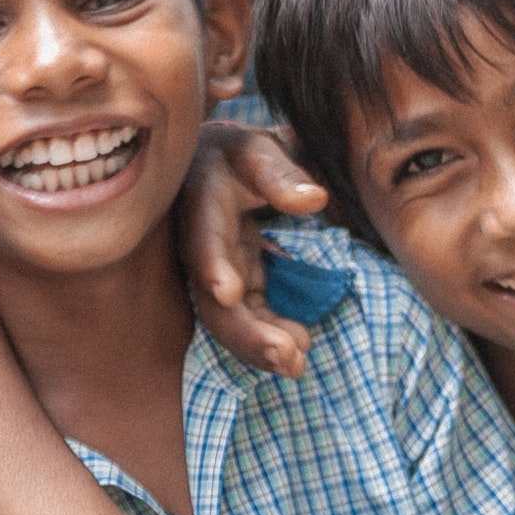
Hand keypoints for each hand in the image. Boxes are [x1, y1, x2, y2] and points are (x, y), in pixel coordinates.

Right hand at [181, 120, 331, 375]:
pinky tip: (297, 354)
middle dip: (244, 329)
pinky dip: (268, 338)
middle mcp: (199, 245)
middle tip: (286, 354)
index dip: (212, 265)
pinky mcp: (232, 286)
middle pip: (210, 295)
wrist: (214, 168)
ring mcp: (214, 272)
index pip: (202, 235)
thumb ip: (281, 173)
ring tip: (296, 365)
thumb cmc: (239, 155)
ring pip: (227, 318)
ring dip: (258, 346)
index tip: (229, 293)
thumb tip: (314, 201)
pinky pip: (246, 318)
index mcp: (200, 200)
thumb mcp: (258, 150)